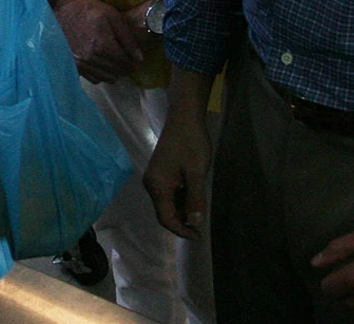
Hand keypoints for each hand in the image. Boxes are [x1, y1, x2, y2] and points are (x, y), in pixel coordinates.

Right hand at [51, 0, 145, 82]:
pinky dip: (102, 74)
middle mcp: (91, 59)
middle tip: (128, 59)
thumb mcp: (114, 17)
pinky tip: (103, 64)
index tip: (137, 60)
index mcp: (103, 46)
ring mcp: (81, 64)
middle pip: (117, 72)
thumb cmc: (92, 10)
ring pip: (107, 78)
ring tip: (116, 62)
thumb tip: (139, 58)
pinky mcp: (74, 66)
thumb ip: (128, 38)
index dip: (135, 63)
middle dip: (126, 67)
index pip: (126, 63)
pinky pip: (94, 79)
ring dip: (114, 72)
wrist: (65, 9)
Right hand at [143, 108, 211, 239]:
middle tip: (201, 226)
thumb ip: (195, 199)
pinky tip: (194, 199)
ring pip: (167, 203)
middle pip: (164, 212)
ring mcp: (155, 178)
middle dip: (182, 222)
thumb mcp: (196, 172)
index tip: (198, 235)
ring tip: (200, 212)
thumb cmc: (191, 143)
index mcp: (157, 186)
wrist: (184, 117)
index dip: (181, 230)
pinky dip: (181, 200)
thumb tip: (195, 223)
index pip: (166, 218)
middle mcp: (151, 184)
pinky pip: (169, 193)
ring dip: (182, 211)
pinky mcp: (160, 173)